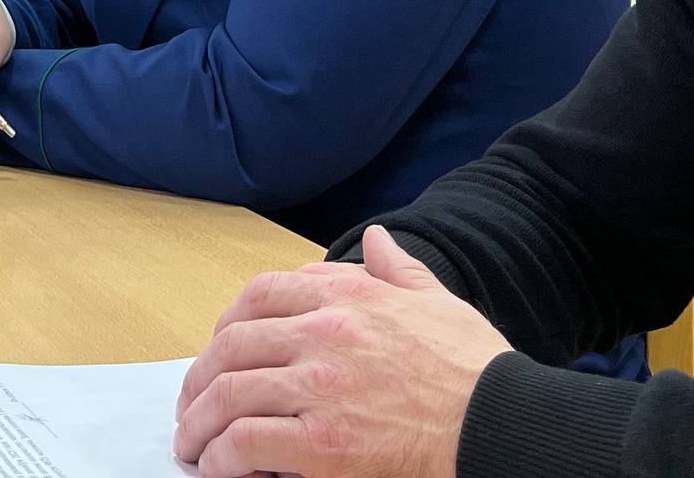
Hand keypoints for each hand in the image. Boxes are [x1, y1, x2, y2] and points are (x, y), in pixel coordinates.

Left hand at [172, 227, 506, 476]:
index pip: (262, 295)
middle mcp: (324, 334)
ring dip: (199, 422)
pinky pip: (247, 444)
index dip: (227, 322)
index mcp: (348, 297)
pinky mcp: (323, 444)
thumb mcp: (439, 303)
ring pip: (229, 394)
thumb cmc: (476, 372)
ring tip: (192, 444)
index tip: (217, 348)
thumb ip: (400, 270)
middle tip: (192, 404)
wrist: (502, 427)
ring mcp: (319, 388)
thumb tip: (377, 238)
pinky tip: (219, 468)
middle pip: (234, 346)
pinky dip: (222, 457)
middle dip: (202, 376)